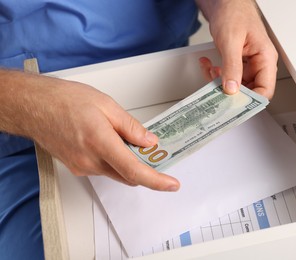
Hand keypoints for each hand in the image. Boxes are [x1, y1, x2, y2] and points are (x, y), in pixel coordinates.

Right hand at [0, 70, 179, 190]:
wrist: (34, 106)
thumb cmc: (64, 100)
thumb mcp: (106, 105)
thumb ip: (131, 127)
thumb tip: (149, 141)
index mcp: (100, 142)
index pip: (134, 170)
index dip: (156, 180)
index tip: (171, 184)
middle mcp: (90, 161)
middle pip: (128, 175)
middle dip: (144, 167)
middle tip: (153, 152)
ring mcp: (82, 166)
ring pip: (115, 172)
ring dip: (127, 162)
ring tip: (126, 138)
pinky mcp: (76, 167)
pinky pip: (103, 168)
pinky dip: (113, 159)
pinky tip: (109, 141)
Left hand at [197, 0, 277, 98]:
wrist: (225, 2)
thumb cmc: (234, 12)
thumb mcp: (231, 41)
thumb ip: (232, 66)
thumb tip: (232, 89)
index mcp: (265, 58)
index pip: (265, 90)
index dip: (251, 101)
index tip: (234, 104)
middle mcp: (258, 63)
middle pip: (249, 90)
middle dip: (231, 91)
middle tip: (216, 90)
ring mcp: (247, 64)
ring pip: (235, 85)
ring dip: (220, 82)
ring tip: (210, 71)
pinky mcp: (236, 62)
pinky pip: (227, 76)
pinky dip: (215, 73)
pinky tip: (208, 65)